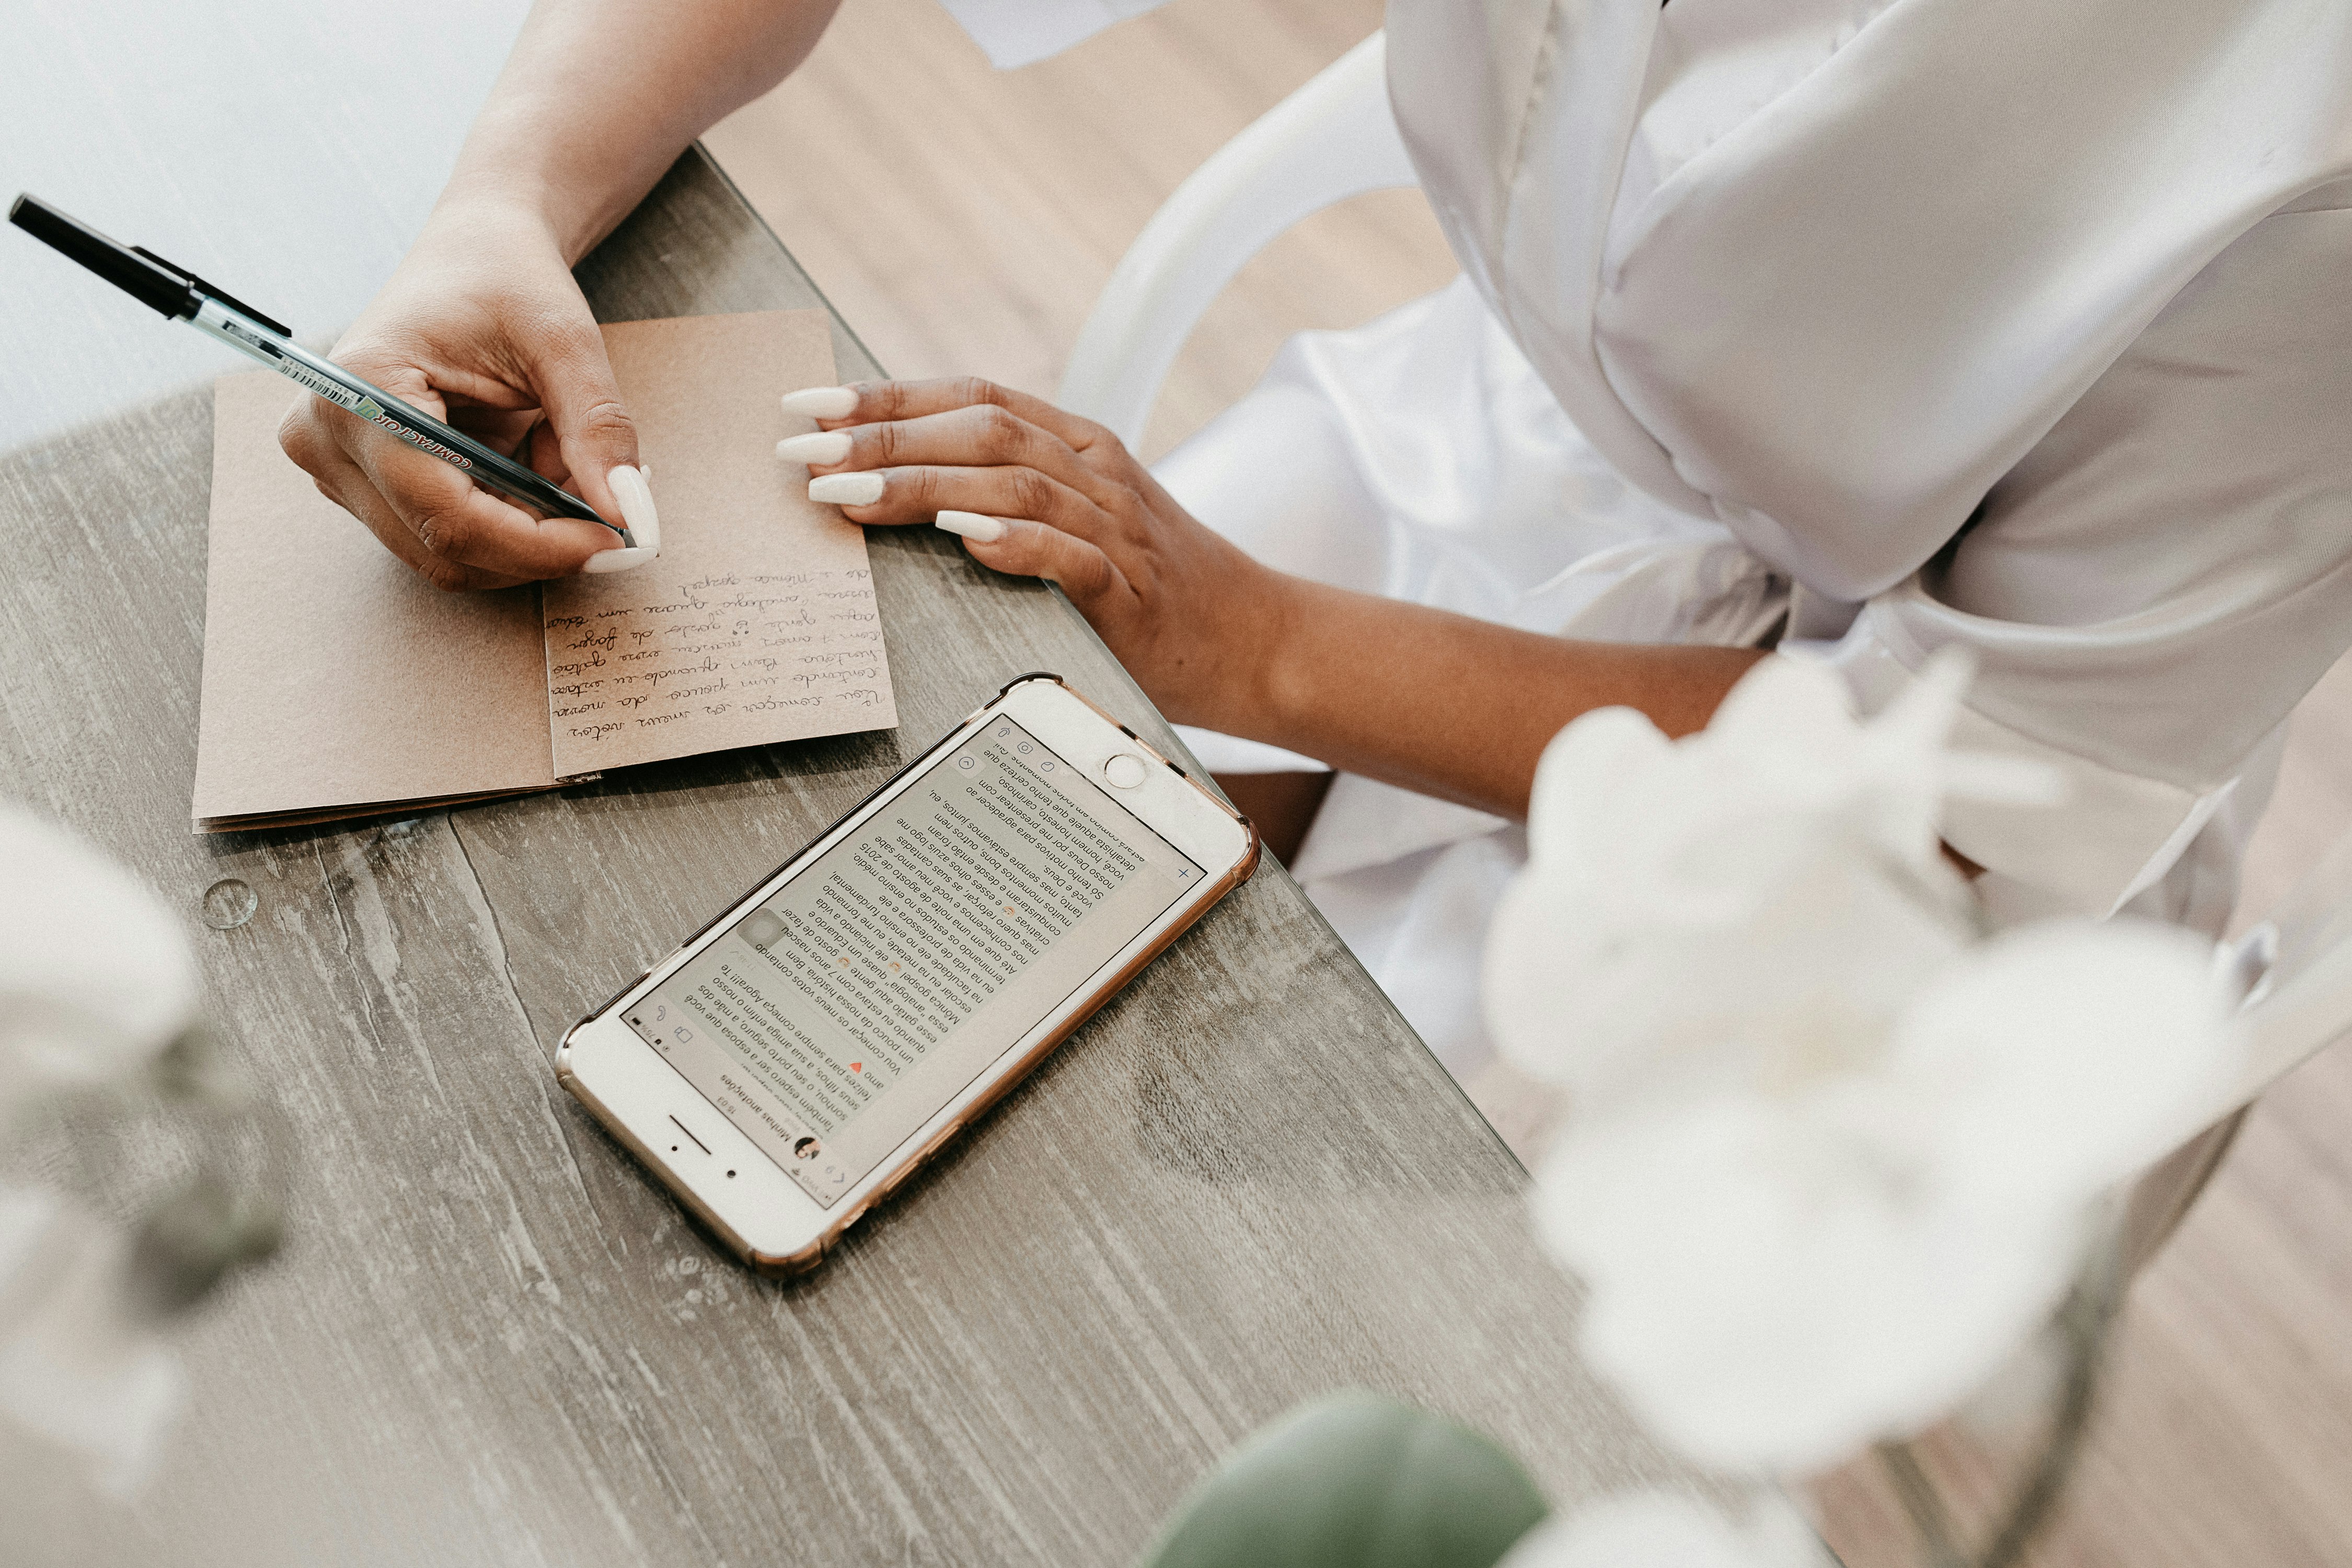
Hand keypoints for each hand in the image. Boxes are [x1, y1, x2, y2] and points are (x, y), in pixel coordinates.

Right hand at [277, 196, 655, 589]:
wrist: (473, 253)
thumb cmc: (507, 279)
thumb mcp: (565, 341)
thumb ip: (597, 429)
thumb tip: (628, 516)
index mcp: (360, 392)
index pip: (449, 514)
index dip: (540, 546)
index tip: (616, 542)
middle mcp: (327, 437)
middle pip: (445, 547)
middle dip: (539, 546)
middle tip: (616, 523)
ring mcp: (338, 466)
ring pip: (449, 553)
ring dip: (526, 534)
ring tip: (566, 464)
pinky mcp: (364, 483)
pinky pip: (447, 535)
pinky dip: (509, 523)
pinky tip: (537, 469)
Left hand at [781, 378, 1294, 733]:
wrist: (1253, 642)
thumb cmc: (1151, 589)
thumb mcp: (1081, 520)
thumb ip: (1007, 493)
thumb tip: (891, 485)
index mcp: (1079, 444)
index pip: (973, 395)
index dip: (888, 395)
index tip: (809, 404)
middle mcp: (1098, 472)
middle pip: (982, 428)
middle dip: (883, 435)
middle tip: (802, 452)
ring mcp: (1117, 528)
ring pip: (1013, 481)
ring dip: (921, 484)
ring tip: (845, 493)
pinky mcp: (1131, 591)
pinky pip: (1068, 554)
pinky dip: (1014, 540)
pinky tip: (962, 537)